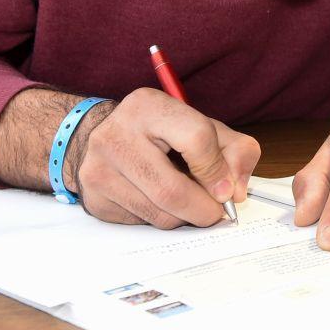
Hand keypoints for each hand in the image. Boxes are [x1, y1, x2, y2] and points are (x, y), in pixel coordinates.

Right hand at [75, 88, 260, 228]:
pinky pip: (140, 223)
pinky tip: (159, 201)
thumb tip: (236, 191)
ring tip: (188, 202)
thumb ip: (234, 150)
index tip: (227, 189)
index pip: (196, 139)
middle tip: (215, 211)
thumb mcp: (202, 126)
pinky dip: (161, 218)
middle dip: (204, 209)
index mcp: (148, 106)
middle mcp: (116, 135)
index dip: (218, 170)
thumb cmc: (161, 133)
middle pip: (172, 189)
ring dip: (184, 217)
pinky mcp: (93, 198)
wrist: (108, 137)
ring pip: (158, 213)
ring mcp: (98, 169)